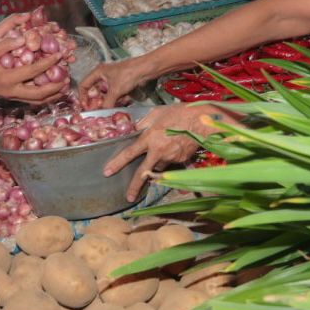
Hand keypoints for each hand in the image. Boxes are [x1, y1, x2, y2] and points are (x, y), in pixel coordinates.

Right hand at [0, 34, 68, 103]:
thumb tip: (24, 38)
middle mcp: (12, 91)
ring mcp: (11, 96)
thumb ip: (6, 45)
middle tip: (67, 78)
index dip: (49, 63)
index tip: (60, 55)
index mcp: (7, 79)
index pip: (34, 72)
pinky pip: (31, 100)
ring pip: (36, 101)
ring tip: (64, 88)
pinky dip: (43, 97)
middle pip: (39, 94)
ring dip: (52, 95)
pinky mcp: (11, 96)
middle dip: (56, 88)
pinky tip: (51, 91)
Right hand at [78, 57, 150, 107]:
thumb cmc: (129, 74)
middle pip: (96, 92)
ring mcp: (113, 81)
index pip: (84, 85)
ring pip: (106, 95)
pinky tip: (124, 100)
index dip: (83, 96)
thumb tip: (102, 113)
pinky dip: (118, 100)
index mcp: (98, 72)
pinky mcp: (121, 85)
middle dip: (98, 102)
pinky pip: (116, 96)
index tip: (85, 106)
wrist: (146, 70)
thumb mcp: (115, 90)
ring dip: (109, 102)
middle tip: (98, 110)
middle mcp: (104, 76)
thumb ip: (107, 103)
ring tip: (113, 105)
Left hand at [103, 104, 226, 201]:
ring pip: (159, 167)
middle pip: (143, 172)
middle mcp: (158, 151)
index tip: (107, 172)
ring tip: (162, 154)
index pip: (129, 153)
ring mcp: (170, 158)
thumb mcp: (157, 112)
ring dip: (156, 165)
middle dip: (135, 186)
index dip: (117, 163)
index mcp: (149, 138)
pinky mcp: (181, 161)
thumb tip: (134, 129)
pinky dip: (170, 160)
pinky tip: (175, 150)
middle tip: (128, 196)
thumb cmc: (179, 113)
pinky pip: (172, 163)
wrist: (202, 121)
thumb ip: (143, 122)